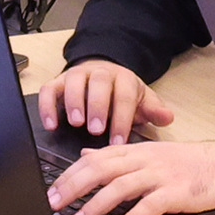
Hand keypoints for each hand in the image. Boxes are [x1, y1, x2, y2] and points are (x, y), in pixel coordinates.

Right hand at [36, 58, 172, 143]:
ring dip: (73, 102)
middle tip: (95, 129)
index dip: (121, 118)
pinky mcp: (58, 82)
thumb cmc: (122, 95)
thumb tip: (167, 118)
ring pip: (73, 82)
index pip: (124, 95)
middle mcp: (100, 73)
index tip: (118, 140)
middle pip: (99, 83)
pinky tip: (51, 125)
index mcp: (123, 78)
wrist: (105, 76)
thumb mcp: (141, 101)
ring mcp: (77, 76)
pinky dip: (47, 106)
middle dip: (97, 106)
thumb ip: (153, 110)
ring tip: (75, 123)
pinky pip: (49, 89)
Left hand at [48, 136, 214, 214]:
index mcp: (134, 151)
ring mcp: (159, 176)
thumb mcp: (147, 152)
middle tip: (55, 204)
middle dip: (74, 187)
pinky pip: (150, 205)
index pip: (94, 158)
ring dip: (96, 204)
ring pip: (121, 186)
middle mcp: (143, 160)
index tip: (53, 190)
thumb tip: (86, 154)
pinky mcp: (175, 192)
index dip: (71, 174)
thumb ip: (116, 155)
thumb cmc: (184, 162)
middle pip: (101, 169)